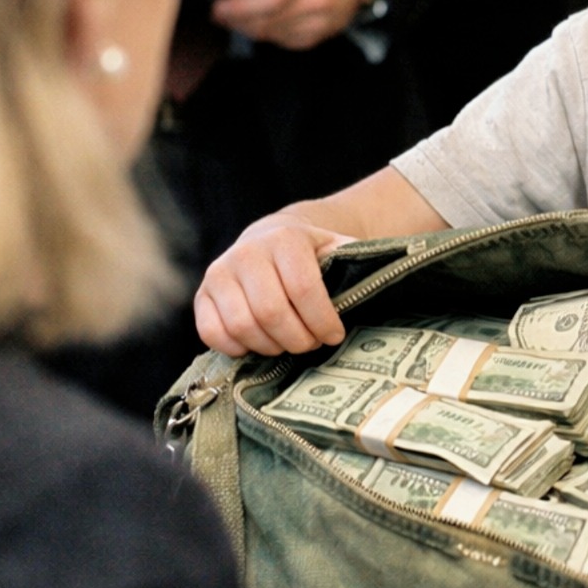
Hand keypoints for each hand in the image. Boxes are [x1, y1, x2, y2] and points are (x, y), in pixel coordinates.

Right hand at [195, 216, 353, 354]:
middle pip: (271, 312)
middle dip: (298, 339)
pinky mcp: (201, 295)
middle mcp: (247, 253)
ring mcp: (219, 273)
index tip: (335, 335)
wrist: (268, 239)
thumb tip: (386, 275)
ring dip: (270, 346)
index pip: (303, 288)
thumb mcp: (337, 248)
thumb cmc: (311, 254)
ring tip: (288, 343)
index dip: (322, 319)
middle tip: (312, 344)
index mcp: (284, 239)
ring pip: (242, 326)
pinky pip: (212, 333)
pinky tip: (259, 344)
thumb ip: (356, 260)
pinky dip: (237, 348)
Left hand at [213, 0, 369, 49]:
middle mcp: (318, 1)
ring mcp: (319, 23)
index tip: (218, 2)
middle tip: (216, 10)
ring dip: (245, 26)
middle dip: (236, 18)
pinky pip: (280, 40)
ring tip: (229, 14)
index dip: (240, 3)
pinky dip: (262, 31)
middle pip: (267, 19)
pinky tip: (253, 20)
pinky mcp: (316, 37)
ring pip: (270, 33)